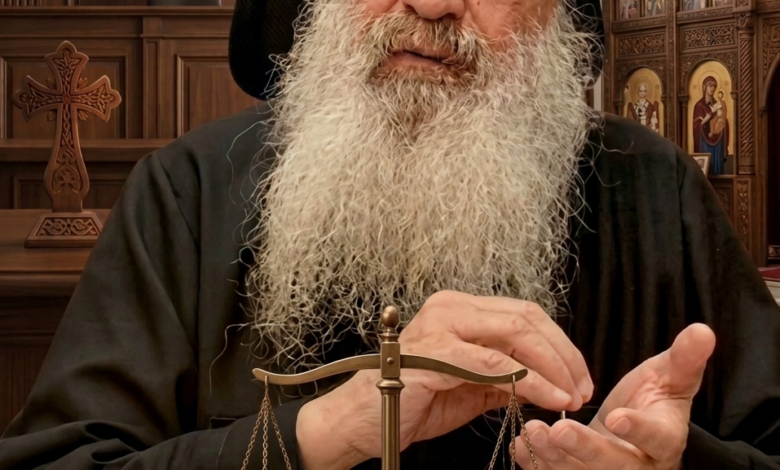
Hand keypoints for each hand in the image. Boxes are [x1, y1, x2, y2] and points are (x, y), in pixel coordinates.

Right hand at [296, 291, 592, 469]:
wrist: (361, 422)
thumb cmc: (410, 402)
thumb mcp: (469, 388)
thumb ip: (504, 377)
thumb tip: (546, 381)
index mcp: (459, 309)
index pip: (523, 314)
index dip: (559, 344)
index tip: (579, 377)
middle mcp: (451, 307)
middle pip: (526, 318)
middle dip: (564, 354)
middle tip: (582, 387)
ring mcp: (441, 326)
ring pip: (515, 334)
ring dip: (553, 367)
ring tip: (571, 396)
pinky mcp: (434, 353)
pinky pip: (494, 364)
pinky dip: (529, 381)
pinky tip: (548, 398)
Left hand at [515, 323, 715, 469]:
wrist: (632, 433)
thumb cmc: (651, 403)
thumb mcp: (669, 379)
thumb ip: (683, 359)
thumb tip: (703, 330)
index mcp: (665, 439)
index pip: (657, 437)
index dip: (638, 429)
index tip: (617, 417)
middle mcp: (638, 465)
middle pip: (614, 465)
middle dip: (586, 449)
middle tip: (560, 430)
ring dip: (554, 457)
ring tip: (533, 432)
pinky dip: (536, 464)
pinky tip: (520, 445)